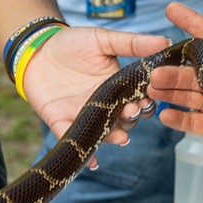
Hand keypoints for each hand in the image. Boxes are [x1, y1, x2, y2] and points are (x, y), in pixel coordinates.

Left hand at [20, 26, 169, 155]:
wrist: (37, 48)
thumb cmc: (71, 43)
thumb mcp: (103, 40)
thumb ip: (132, 43)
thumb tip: (165, 41)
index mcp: (117, 88)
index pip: (139, 100)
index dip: (146, 102)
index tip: (148, 98)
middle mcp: (105, 106)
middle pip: (125, 120)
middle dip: (131, 119)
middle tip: (131, 111)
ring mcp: (84, 116)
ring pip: (105, 134)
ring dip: (114, 138)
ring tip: (120, 136)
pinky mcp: (62, 122)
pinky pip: (74, 140)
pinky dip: (85, 154)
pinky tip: (93, 162)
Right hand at [150, 2, 202, 173]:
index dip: (192, 22)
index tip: (172, 9)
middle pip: (192, 72)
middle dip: (172, 69)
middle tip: (154, 71)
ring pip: (189, 95)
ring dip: (170, 91)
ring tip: (151, 88)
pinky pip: (194, 122)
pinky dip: (179, 119)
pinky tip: (164, 114)